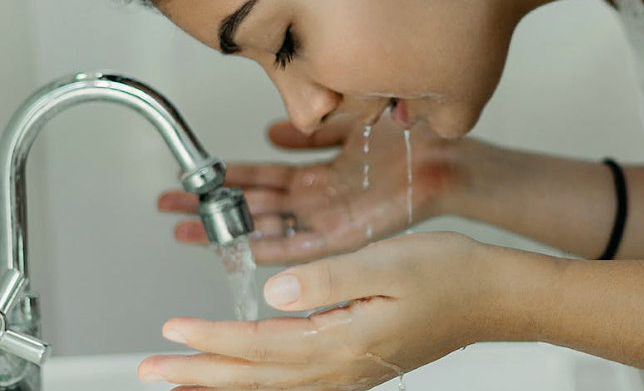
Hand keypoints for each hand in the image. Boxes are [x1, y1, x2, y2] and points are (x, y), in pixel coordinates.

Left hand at [138, 232, 555, 389]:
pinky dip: (261, 377)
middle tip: (153, 372)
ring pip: (272, 384)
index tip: (171, 335)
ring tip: (187, 376)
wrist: (490, 296)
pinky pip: (295, 379)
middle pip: (257, 378)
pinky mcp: (358, 361)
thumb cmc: (447, 273)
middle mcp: (342, 366)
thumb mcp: (387, 264)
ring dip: (225, 380)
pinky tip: (250, 370)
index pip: (260, 347)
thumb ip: (328, 279)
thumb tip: (274, 290)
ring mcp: (350, 370)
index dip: (211, 342)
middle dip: (201, 376)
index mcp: (343, 341)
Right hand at [158, 114, 468, 263]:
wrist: (443, 155)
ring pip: (268, 226)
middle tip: (171, 206)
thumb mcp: (346, 123)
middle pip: (254, 204)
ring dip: (230, 229)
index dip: (227, 177)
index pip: (261, 177)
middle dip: (213, 206)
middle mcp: (317, 198)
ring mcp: (328, 218)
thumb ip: (310, 130)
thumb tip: (272, 130)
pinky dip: (273, 248)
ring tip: (189, 229)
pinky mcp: (346, 234)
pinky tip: (243, 249)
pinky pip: (302, 246)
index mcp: (318, 173)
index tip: (195, 177)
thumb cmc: (404, 137)